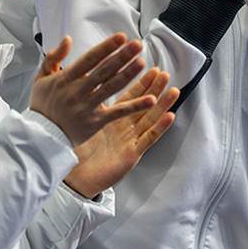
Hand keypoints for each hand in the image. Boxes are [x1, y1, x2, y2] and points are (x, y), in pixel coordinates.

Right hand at [30, 34, 155, 146]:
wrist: (40, 135)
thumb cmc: (43, 105)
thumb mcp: (41, 78)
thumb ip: (53, 57)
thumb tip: (68, 39)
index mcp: (65, 79)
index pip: (90, 59)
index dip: (106, 47)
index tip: (121, 37)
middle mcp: (77, 91)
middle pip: (104, 71)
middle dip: (122, 56)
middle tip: (137, 45)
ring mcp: (87, 107)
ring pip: (111, 88)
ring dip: (128, 74)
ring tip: (142, 62)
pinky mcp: (96, 122)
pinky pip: (118, 113)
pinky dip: (135, 106)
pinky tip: (151, 99)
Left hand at [64, 68, 179, 197]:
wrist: (74, 179)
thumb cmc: (76, 153)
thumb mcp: (80, 124)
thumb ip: (85, 105)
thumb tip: (81, 82)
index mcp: (112, 120)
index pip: (130, 98)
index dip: (141, 84)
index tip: (150, 69)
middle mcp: (124, 129)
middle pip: (143, 105)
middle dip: (155, 89)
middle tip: (164, 74)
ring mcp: (130, 141)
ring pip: (150, 119)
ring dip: (163, 105)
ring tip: (173, 90)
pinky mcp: (132, 154)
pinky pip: (148, 139)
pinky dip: (160, 128)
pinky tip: (170, 116)